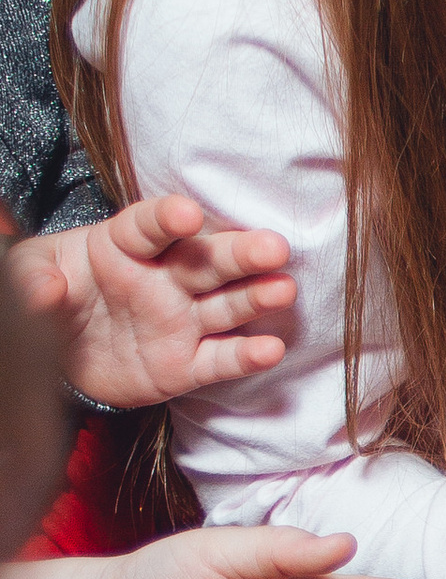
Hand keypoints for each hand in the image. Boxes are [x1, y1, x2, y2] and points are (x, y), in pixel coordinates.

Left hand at [8, 195, 295, 409]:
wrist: (63, 349)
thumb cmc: (52, 293)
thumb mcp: (29, 274)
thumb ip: (32, 279)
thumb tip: (45, 290)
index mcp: (124, 245)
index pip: (149, 227)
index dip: (168, 219)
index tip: (186, 214)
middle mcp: (164, 278)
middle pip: (207, 261)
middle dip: (240, 253)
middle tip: (273, 247)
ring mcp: (181, 320)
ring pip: (226, 306)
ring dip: (256, 297)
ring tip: (283, 290)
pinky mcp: (187, 364)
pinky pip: (220, 360)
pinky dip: (246, 356)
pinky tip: (270, 349)